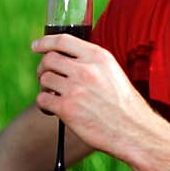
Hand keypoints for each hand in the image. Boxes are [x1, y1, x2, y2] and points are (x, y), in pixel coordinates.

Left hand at [31, 34, 156, 159]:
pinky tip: (53, 110)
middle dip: (43, 68)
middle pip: (49, 59)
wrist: (133, 130)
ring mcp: (75, 88)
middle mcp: (86, 69)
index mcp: (99, 57)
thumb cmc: (124, 104)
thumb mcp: (113, 72)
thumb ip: (91, 62)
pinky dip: (44, 105)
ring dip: (45, 88)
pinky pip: (42, 100)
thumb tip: (66, 58)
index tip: (36, 46)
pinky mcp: (67, 108)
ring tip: (54, 96)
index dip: (45, 42)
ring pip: (44, 79)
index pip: (63, 40)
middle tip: (46, 78)